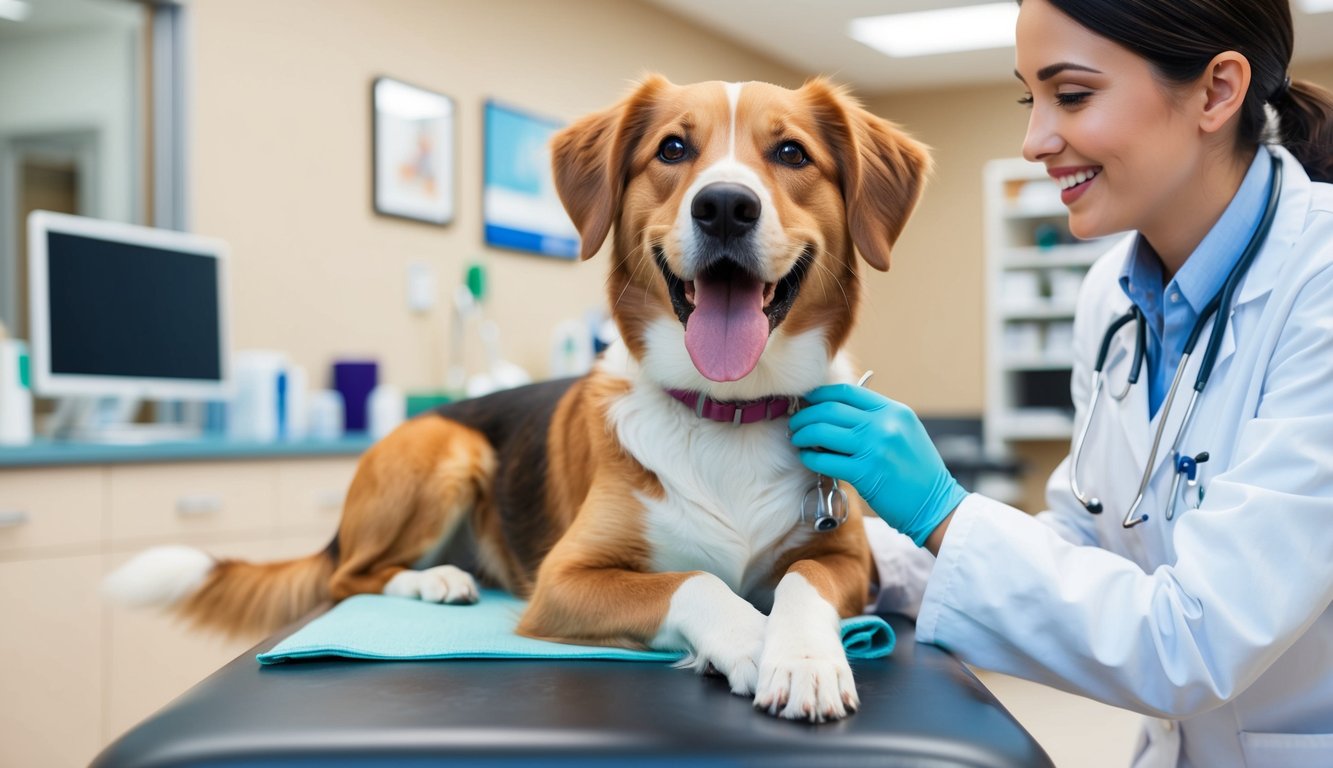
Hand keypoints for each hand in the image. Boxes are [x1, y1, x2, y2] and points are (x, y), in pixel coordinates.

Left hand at [789, 384, 966, 545]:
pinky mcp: (864, 473)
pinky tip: (806, 457)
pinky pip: (825, 459)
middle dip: (805, 414)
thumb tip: (834, 410)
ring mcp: (874, 448)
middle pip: (830, 409)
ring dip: (803, 434)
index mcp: (894, 411)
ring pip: (822, 431)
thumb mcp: (904, 432)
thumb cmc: (916, 470)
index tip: (807, 402)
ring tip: (797, 438)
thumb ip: (876, 418)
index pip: (847, 392)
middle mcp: (884, 425)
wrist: (935, 504)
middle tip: (795, 423)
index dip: (820, 395)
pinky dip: (809, 456)